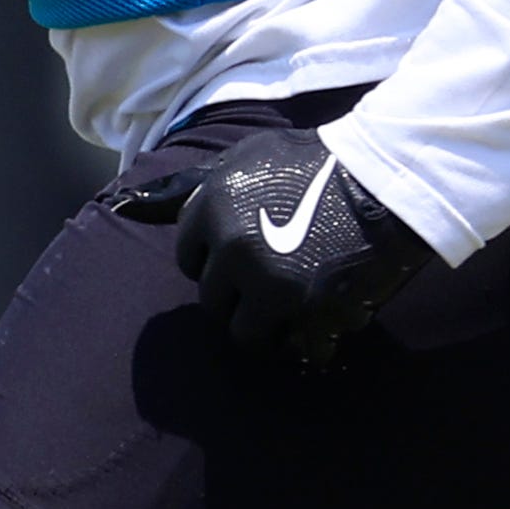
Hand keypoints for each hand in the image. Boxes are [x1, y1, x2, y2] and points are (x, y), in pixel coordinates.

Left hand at [113, 127, 434, 366]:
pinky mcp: (309, 310)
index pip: (188, 259)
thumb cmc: (312, 163)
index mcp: (210, 209)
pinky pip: (295, 347)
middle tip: (274, 279)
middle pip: (212, 301)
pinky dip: (309, 339)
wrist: (386, 176)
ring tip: (293, 308)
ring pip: (245, 334)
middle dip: (239, 295)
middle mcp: (232, 248)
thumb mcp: (241, 161)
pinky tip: (324, 318)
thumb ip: (182, 192)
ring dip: (267, 326)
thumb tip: (123, 208)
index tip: (249, 246)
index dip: (217, 257)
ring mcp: (270, 283)